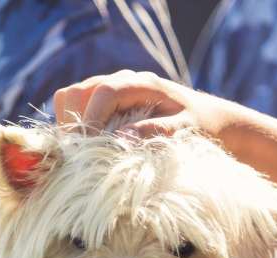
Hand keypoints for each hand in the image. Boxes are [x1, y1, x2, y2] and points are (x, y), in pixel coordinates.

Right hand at [52, 70, 234, 138]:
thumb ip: (155, 131)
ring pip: (69, 99)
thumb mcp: (184, 130)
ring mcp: (109, 90)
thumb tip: (121, 139)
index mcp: (140, 83)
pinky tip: (86, 148)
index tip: (86, 150)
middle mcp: (120, 81)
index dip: (89, 121)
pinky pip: (74, 108)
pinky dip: (72, 126)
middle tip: (80, 157)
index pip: (102, 93)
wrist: (207, 118)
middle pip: (76, 93)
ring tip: (81, 153)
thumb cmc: (199, 125)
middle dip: (73, 124)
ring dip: (69, 125)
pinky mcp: (103, 103)